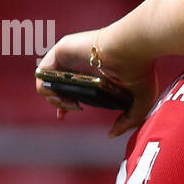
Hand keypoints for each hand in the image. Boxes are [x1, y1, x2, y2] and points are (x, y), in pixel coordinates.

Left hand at [35, 27, 156, 137]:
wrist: (133, 49)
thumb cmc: (141, 71)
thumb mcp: (140, 102)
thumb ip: (129, 121)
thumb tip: (112, 134)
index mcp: (95, 73)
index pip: (72, 88)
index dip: (65, 104)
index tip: (63, 116)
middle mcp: (80, 63)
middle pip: (58, 86)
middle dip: (60, 103)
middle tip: (73, 108)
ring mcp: (70, 55)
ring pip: (48, 81)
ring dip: (52, 98)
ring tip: (67, 103)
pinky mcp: (61, 50)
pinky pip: (42, 73)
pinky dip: (46, 88)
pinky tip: (59, 95)